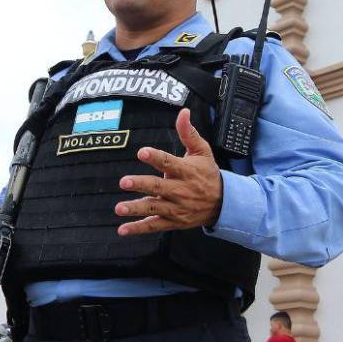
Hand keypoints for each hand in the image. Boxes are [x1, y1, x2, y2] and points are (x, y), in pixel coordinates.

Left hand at [115, 109, 222, 235]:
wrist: (223, 204)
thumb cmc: (208, 174)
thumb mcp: (202, 151)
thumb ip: (188, 133)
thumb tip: (183, 112)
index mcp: (186, 171)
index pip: (170, 163)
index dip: (156, 157)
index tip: (142, 152)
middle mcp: (180, 190)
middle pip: (158, 187)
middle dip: (141, 184)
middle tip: (124, 182)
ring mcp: (176, 208)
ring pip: (154, 208)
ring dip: (136, 209)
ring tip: (119, 208)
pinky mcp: (173, 221)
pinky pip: (154, 226)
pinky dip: (138, 229)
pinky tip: (122, 229)